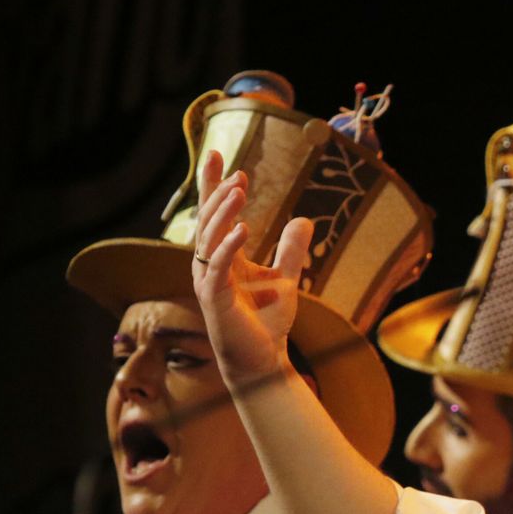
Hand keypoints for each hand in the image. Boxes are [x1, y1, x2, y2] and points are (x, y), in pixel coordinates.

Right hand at [191, 149, 313, 387]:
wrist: (262, 359)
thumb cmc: (267, 321)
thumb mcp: (285, 278)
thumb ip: (291, 249)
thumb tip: (303, 220)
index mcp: (223, 256)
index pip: (215, 213)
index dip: (213, 184)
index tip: (217, 154)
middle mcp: (209, 264)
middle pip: (208, 219)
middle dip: (217, 192)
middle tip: (235, 170)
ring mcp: (208, 279)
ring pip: (210, 236)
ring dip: (224, 211)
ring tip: (239, 188)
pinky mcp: (214, 297)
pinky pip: (218, 265)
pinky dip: (229, 245)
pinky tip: (243, 227)